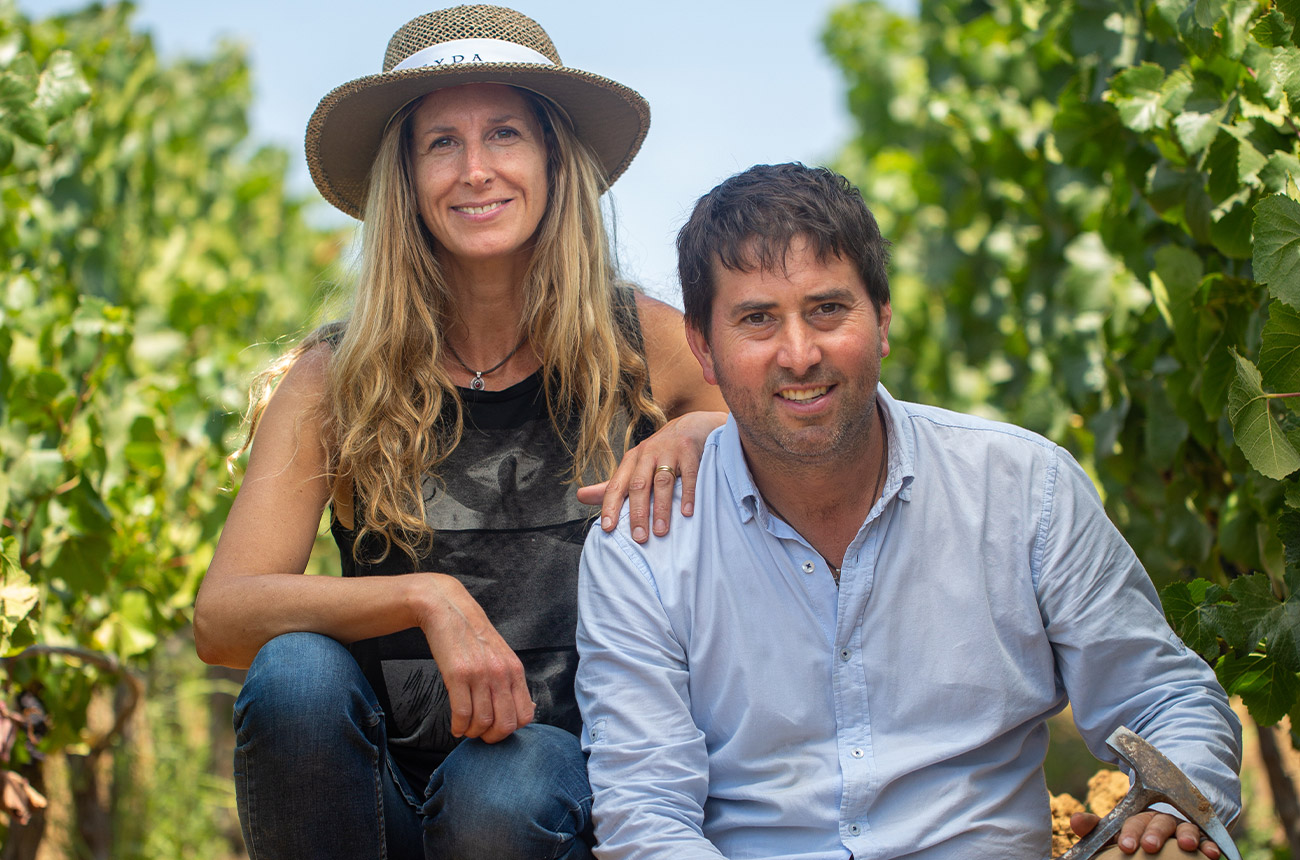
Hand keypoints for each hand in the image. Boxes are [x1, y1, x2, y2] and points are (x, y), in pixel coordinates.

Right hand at [413, 573, 533, 743]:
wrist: (449, 610)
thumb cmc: (474, 636)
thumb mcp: (503, 656)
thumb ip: (513, 682)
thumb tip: (528, 711)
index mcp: (515, 670)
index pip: (525, 716)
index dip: (510, 730)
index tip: (496, 728)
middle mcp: (501, 673)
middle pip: (505, 724)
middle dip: (491, 737)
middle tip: (480, 734)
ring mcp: (480, 674)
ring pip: (482, 722)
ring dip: (472, 733)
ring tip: (465, 728)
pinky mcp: (457, 674)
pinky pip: (462, 714)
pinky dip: (458, 727)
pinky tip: (455, 725)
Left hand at [577, 411, 725, 542]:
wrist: (689, 426)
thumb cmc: (658, 453)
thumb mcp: (633, 466)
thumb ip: (610, 486)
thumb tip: (580, 497)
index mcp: (631, 460)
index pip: (616, 485)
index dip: (610, 506)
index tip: (607, 528)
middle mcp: (647, 454)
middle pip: (638, 486)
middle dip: (637, 513)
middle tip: (639, 538)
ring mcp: (669, 451)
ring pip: (662, 482)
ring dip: (661, 508)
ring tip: (661, 531)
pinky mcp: (689, 451)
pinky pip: (688, 475)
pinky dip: (687, 494)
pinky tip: (686, 512)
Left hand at [1070, 810, 1220, 857]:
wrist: (1168, 823)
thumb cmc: (1137, 834)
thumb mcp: (1117, 831)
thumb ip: (1096, 828)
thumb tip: (1074, 821)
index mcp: (1139, 818)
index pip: (1132, 822)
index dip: (1129, 833)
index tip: (1124, 846)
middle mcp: (1162, 820)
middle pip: (1158, 822)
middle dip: (1154, 834)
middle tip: (1149, 847)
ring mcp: (1183, 828)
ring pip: (1185, 828)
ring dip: (1187, 835)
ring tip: (1187, 846)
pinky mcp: (1202, 838)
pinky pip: (1208, 840)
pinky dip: (1211, 845)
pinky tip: (1213, 854)